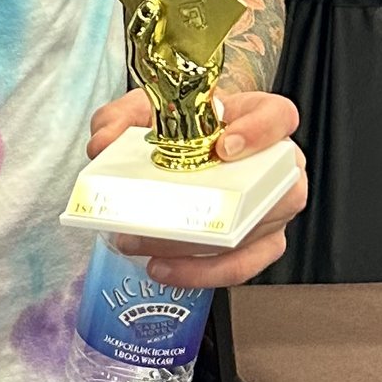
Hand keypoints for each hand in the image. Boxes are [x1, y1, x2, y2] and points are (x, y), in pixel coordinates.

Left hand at [83, 85, 308, 292]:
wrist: (186, 149)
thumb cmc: (181, 125)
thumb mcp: (146, 108)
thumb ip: (121, 117)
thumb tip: (102, 144)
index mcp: (260, 119)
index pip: (280, 117)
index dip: (260, 132)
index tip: (225, 147)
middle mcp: (277, 167)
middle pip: (270, 191)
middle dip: (217, 209)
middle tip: (166, 211)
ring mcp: (272, 208)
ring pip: (252, 236)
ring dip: (197, 248)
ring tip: (143, 245)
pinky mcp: (258, 244)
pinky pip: (240, 265)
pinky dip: (201, 272)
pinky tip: (163, 268)